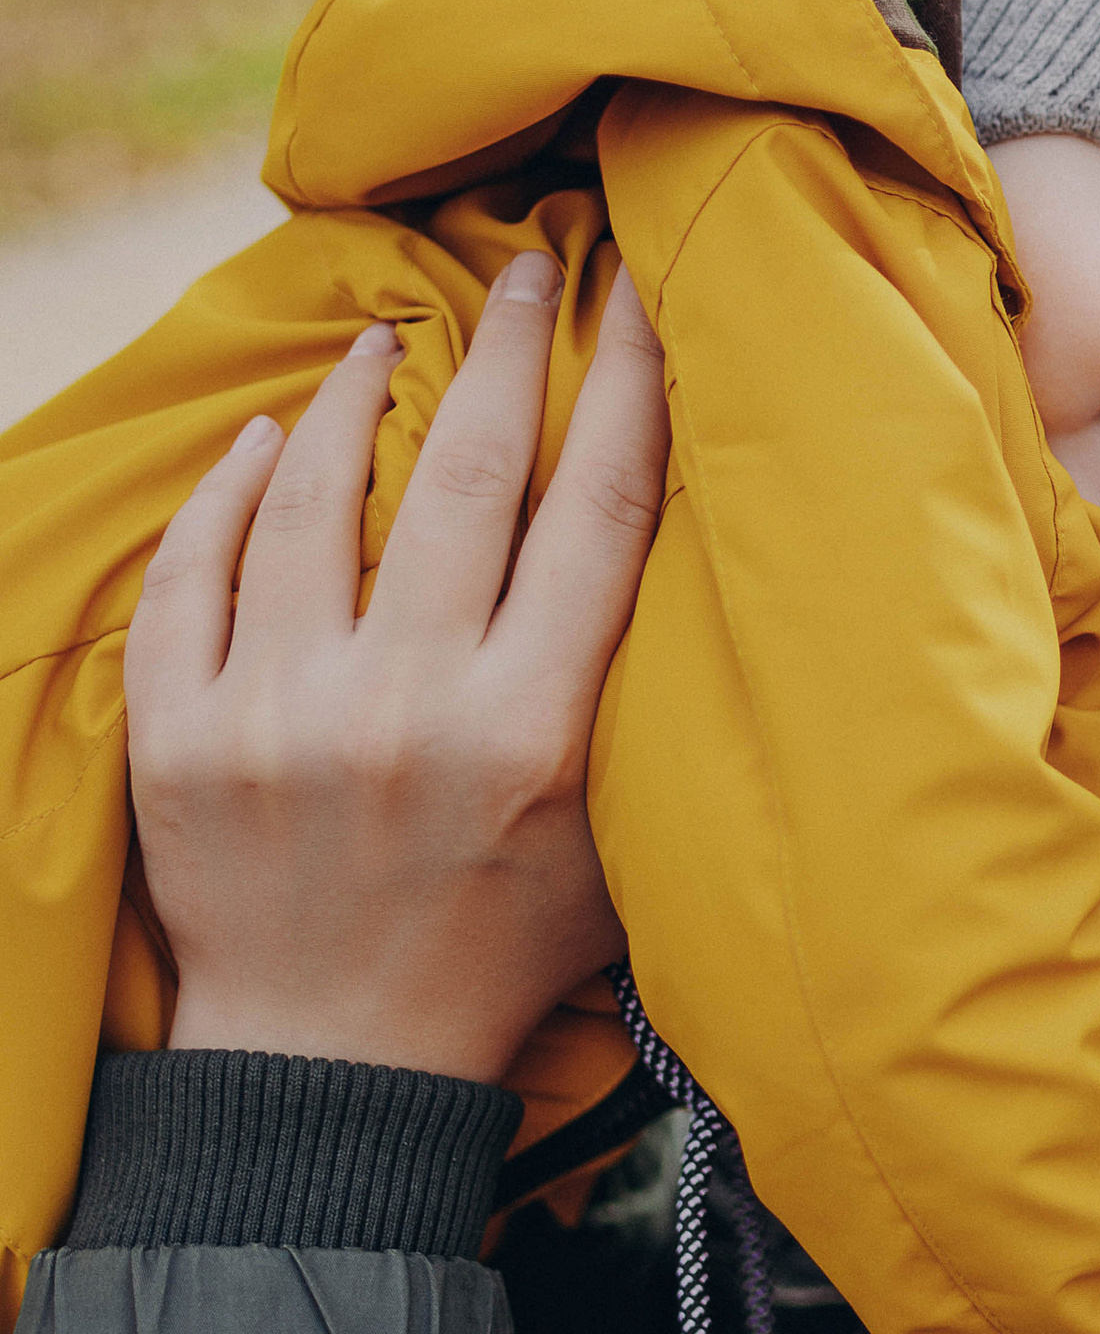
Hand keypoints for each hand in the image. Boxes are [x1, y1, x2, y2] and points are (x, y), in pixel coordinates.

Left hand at [125, 254, 669, 1084]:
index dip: (628, 382)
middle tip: (524, 264)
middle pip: (467, 472)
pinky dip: (231, 490)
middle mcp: (405, 709)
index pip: (598, 510)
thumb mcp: (618, 841)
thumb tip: (686, 547)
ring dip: (356, 396)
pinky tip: (265, 442)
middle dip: (506, 345)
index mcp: (532, 732)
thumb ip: (643, 704)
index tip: (639, 292)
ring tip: (383, 338)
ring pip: (315, 496)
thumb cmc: (502, 950)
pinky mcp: (179, 735)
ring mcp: (278, 716)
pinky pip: (195, 570)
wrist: (335, 1069)